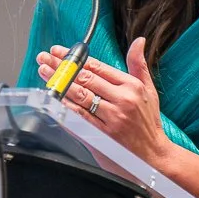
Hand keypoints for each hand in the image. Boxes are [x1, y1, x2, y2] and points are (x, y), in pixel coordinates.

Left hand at [34, 37, 170, 166]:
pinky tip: (53, 99)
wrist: (154, 156)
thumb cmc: (148, 122)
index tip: (58, 51)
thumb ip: (139, 65)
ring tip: (45, 74)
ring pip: (80, 96)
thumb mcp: (149, 90)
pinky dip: (65, 107)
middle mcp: (122, 100)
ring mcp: (113, 118)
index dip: (75, 57)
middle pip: (85, 78)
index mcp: (131, 86)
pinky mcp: (104, 135)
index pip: (97, 66)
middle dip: (62, 67)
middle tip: (44, 59)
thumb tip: (138, 41)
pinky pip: (80, 117)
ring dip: (59, 83)